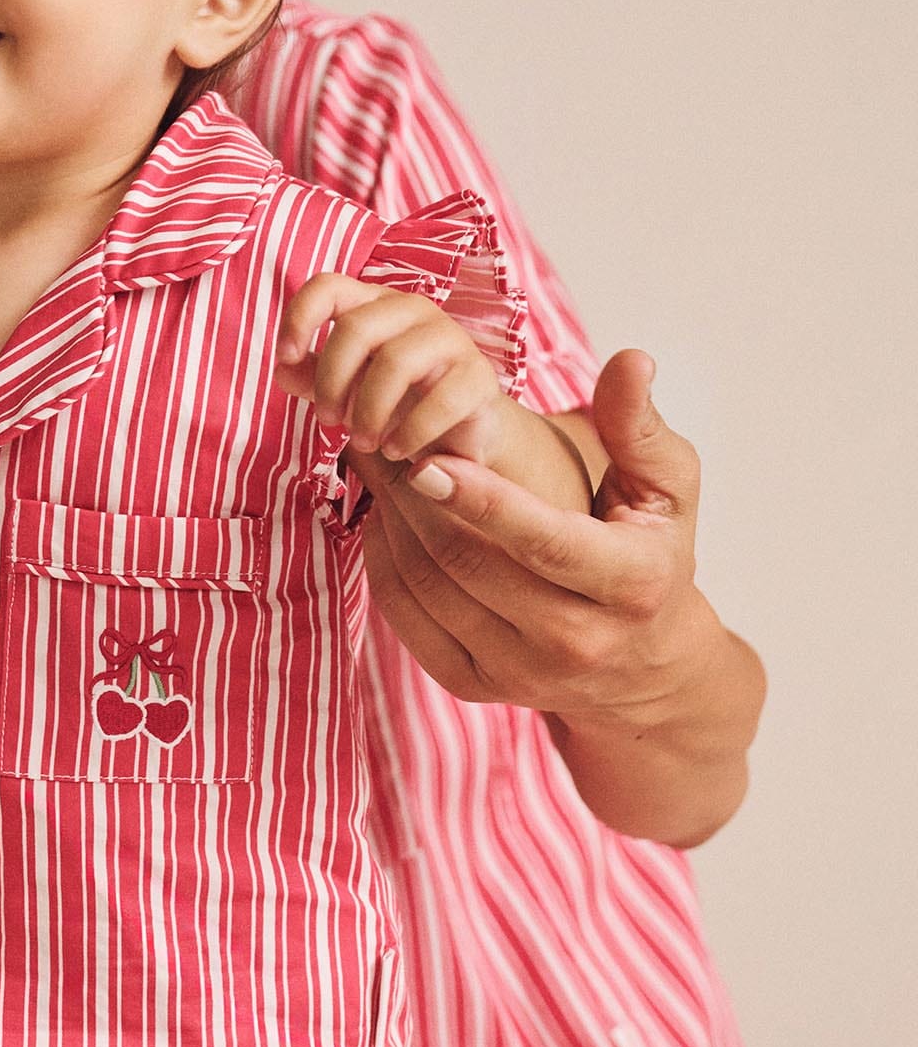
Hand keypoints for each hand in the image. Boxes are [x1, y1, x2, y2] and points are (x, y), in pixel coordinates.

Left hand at [278, 273, 506, 468]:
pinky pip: (439, 400)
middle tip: (329, 422)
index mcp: (373, 307)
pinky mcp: (477, 377)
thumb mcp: (346, 391)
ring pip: (395, 360)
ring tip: (365, 443)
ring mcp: (449, 339)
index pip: (328, 287)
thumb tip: (283, 369)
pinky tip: (397, 449)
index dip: (300, 318)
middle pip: (355, 327)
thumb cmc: (396, 403)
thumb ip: (314, 377)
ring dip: (370, 412)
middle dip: (332, 382)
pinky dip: (409, 433)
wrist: (460, 434)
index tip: (286, 358)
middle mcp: (411, 312)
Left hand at [353, 350, 722, 724]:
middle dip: (414, 495)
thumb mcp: (669, 489)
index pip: (542, 542)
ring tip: (376, 465)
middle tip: (379, 434)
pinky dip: (385, 563)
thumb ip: (639, 426)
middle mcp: (575, 641)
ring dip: (392, 522)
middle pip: (468, 562)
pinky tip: (384, 517)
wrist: (644, 667)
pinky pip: (408, 620)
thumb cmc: (654, 553)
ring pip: (428, 589)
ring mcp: (519, 673)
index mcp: (630, 584)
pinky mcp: (474, 687)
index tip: (427, 458)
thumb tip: (631, 359)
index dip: (480, 501)